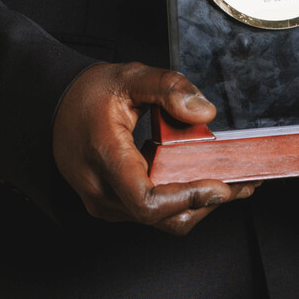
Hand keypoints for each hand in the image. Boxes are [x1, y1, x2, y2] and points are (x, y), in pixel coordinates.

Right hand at [53, 63, 254, 235]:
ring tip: (229, 182)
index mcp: (104, 156)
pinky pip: (151, 214)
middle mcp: (100, 189)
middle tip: (244, 184)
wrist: (54, 107)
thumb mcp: (129, 77)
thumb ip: (168, 88)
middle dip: (207, 202)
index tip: (220, 186)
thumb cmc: (88, 95)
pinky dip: (180, 201)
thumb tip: (204, 111)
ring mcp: (104, 203)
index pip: (146, 200)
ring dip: (197, 204)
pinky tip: (199, 181)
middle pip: (163, 216)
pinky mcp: (111, 206)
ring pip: (160, 221)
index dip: (187, 198)